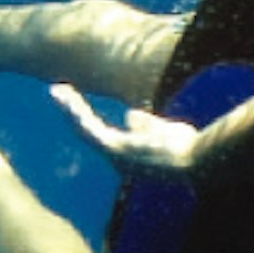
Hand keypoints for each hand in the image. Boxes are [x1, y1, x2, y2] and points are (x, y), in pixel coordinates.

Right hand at [52, 83, 206, 176]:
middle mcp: (117, 161)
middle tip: (58, 94)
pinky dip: (74, 111)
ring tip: (57, 91)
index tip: (79, 105)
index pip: (104, 136)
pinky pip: (88, 127)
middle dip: (73, 113)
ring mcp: (114, 157)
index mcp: (131, 158)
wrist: (197, 161)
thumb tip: (129, 114)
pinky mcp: (113, 149)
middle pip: (88, 132)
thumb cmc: (188, 149)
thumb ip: (146, 125)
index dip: (89, 119)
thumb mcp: (165, 133)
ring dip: (69, 108)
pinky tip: (64, 97)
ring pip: (84, 129)